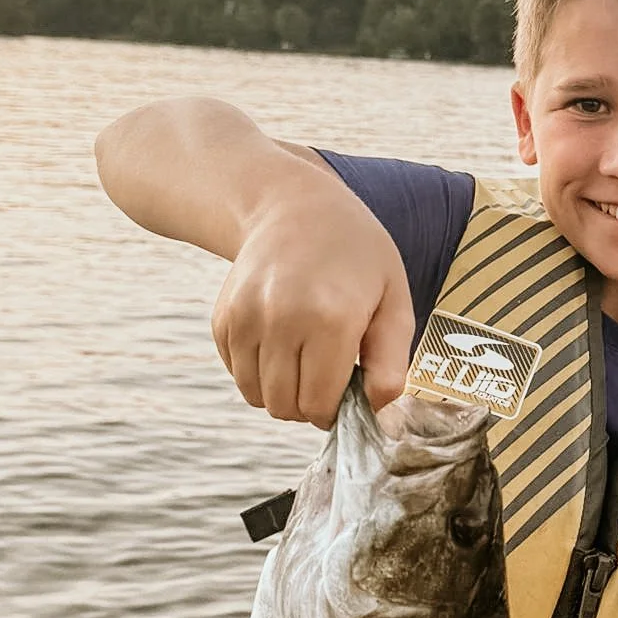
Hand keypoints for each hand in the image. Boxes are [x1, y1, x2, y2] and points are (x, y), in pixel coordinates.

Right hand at [210, 191, 414, 427]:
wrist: (294, 206)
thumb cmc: (355, 254)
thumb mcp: (394, 300)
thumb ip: (392, 361)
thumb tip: (378, 411)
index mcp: (330, 319)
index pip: (318, 405)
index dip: (336, 409)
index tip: (348, 390)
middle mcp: (281, 320)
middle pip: (285, 406)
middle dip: (309, 404)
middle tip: (328, 374)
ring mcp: (245, 318)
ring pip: (257, 397)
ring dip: (282, 391)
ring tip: (305, 359)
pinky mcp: (223, 319)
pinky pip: (238, 375)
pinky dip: (258, 372)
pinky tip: (282, 342)